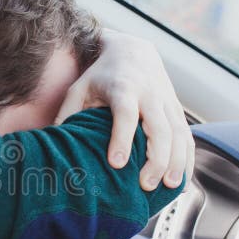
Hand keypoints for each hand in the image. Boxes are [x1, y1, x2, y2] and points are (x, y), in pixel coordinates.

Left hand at [54, 30, 193, 190]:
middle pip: (159, 127)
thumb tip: (51, 144)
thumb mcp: (79, 88)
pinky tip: (180, 180)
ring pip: (178, 133)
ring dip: (176, 161)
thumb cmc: (100, 75)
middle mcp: (149, 94)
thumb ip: (67, 114)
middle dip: (156, 158)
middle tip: (146, 184)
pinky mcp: (177, 110)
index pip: (124, 113)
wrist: (132, 50)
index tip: (117, 163)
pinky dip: (187, 158)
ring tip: (168, 187)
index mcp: (122, 88)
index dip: (122, 137)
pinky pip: (187, 136)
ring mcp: (166, 102)